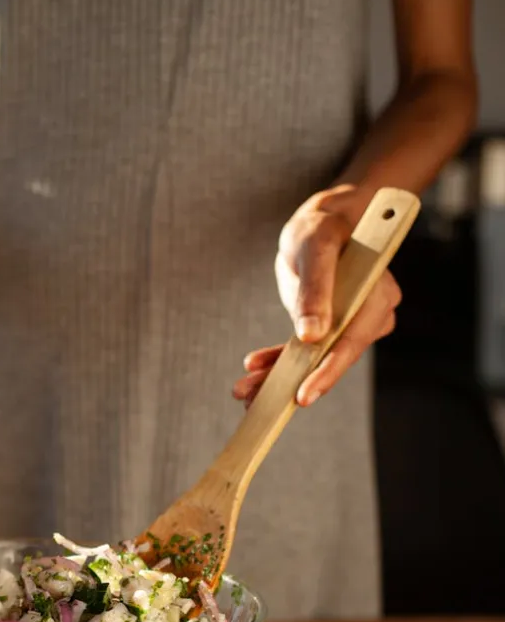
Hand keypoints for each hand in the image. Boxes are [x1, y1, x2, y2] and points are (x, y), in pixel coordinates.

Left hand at [234, 186, 401, 407]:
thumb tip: (312, 336)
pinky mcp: (329, 328)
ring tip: (244, 390)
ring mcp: (350, 325)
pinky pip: (304, 352)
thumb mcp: (316, 247)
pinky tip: (254, 368)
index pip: (352, 341)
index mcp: (377, 296)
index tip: (303, 395)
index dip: (327, 370)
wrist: (321, 222)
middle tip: (254, 399)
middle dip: (293, 381)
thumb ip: (315, 289)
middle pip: (331, 358)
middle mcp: (370, 316)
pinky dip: (277, 363)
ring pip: (314, 360)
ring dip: (277, 377)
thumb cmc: (323, 226)